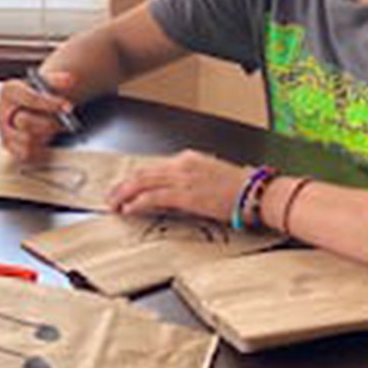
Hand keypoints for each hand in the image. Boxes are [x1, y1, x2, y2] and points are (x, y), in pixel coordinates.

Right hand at [0, 70, 76, 161]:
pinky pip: (25, 152)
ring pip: (26, 139)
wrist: (29, 106)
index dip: (50, 103)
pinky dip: (38, 147)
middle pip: (25, 121)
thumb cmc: (36, 94)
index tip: (68, 106)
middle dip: (47, 123)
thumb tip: (69, 80)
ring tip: (53, 128)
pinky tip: (44, 139)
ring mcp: (4, 129)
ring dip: (44, 135)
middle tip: (63, 122)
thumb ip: (57, 80)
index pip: (29, 97)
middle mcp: (2, 110)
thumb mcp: (45, 82)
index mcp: (9, 91)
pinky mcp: (9, 145)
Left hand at [107, 150, 247, 219]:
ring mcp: (183, 178)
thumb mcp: (209, 176)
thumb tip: (172, 194)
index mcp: (188, 159)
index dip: (135, 178)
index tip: (125, 187)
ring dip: (125, 194)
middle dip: (123, 185)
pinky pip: (154, 197)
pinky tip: (129, 209)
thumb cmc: (239, 189)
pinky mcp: (186, 195)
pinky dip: (138, 203)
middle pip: (143, 173)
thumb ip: (188, 181)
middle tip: (111, 196)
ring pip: (144, 183)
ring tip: (114, 204)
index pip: (153, 167)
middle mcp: (182, 165)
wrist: (256, 193)